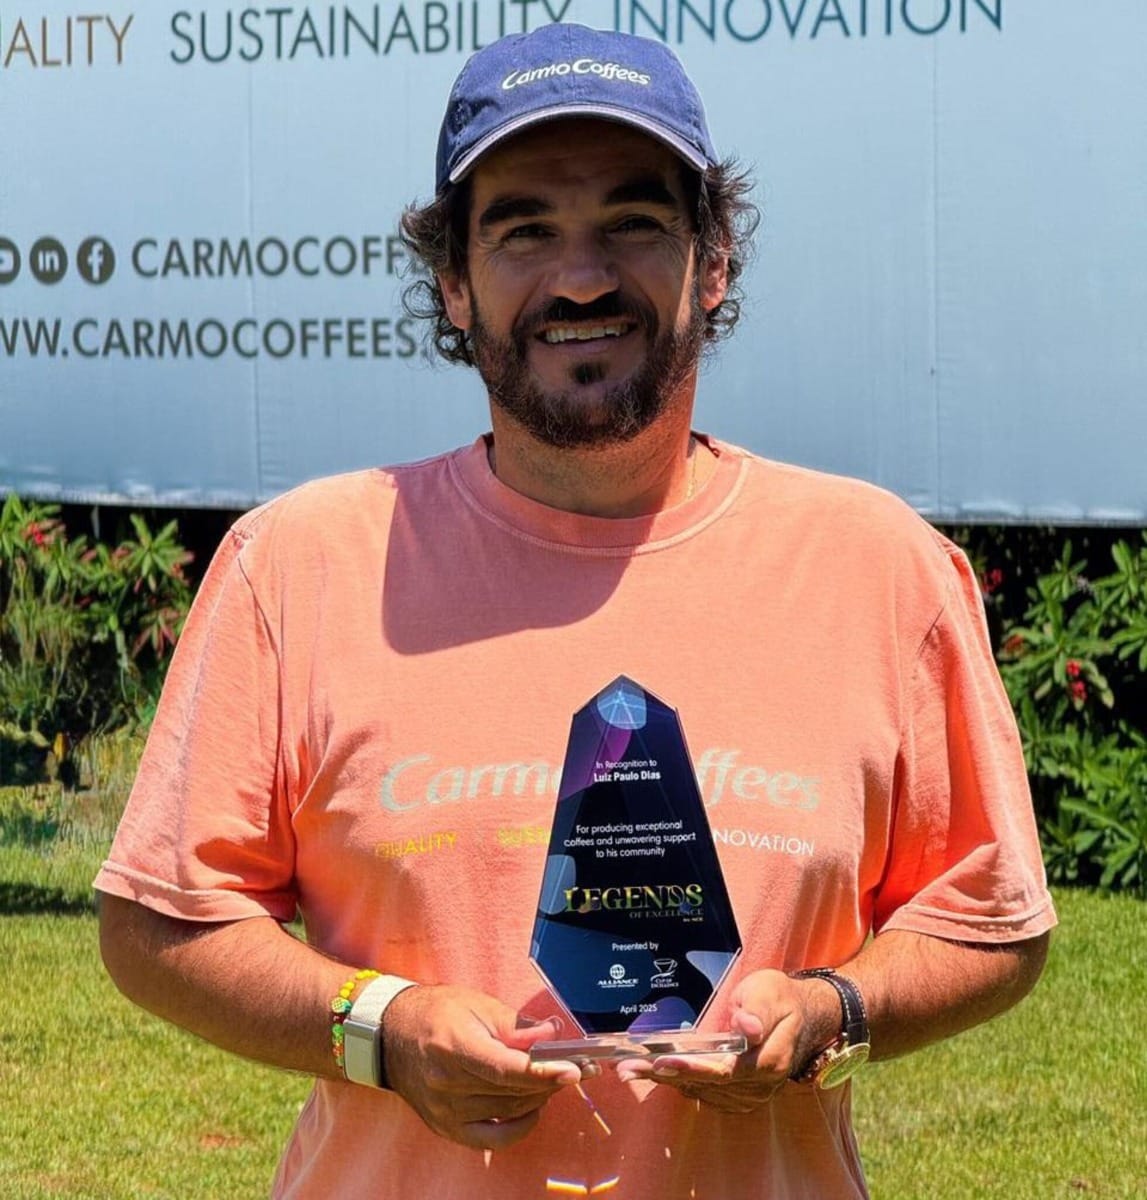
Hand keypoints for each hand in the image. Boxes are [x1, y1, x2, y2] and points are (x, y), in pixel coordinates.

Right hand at [381, 984, 585, 1148]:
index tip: (573, 1069)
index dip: (543, 1071)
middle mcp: (446, 1084)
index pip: (507, 1069)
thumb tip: (553, 1034)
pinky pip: (492, 1139)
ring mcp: (445, 1111)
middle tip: (575, 1068)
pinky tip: (532, 1108)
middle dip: (550, 1081)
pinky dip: (519, 1126)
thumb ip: (516, 1024)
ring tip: (552, 1078)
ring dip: (538, 1097)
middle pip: (512, 1092)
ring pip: (508, 1113)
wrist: (392, 1035)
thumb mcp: (476, 1004)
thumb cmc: (436, 1013)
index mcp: (453, 1046)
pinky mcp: (446, 1127)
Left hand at [615, 970, 838, 1113]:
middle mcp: (758, 1085)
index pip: (723, 1070)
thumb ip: (758, 1010)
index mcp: (768, 1061)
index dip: (691, 1068)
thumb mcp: (771, 991)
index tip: (660, 1062)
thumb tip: (747, 1027)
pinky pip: (706, 1093)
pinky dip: (681, 1083)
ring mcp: (749, 1093)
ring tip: (630, 1070)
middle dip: (665, 1076)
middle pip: (706, 1084)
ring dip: (666, 1081)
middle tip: (627, 1068)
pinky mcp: (740, 1094)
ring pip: (702, 1091)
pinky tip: (656, 1074)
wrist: (803, 1016)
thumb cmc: (781, 998)